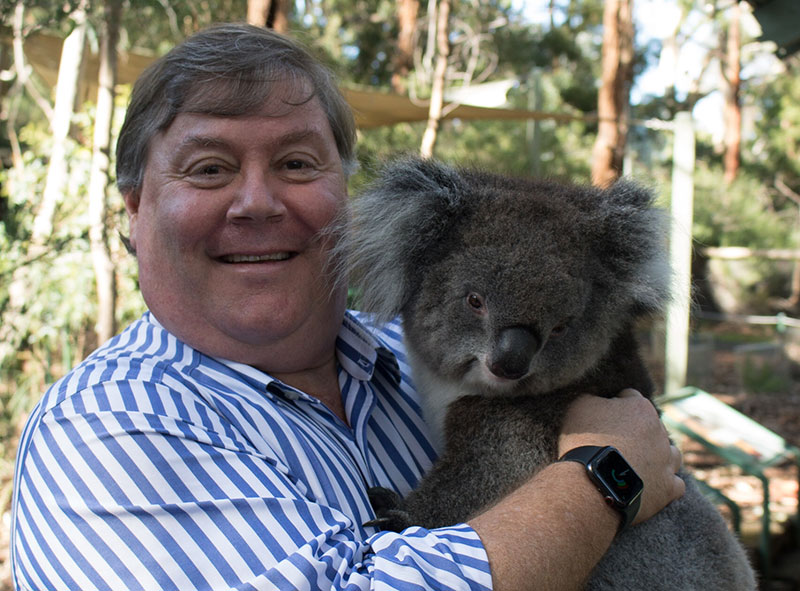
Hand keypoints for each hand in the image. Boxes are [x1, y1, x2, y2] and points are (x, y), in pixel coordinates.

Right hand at [559, 389, 684, 523]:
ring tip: (638, 464)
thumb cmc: (584, 442)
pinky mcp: (668, 488)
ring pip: (671, 454)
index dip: (615, 405)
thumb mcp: (580, 406)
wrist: (591, 483)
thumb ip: (593, 396)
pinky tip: (651, 484)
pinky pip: (675, 483)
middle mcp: (660, 432)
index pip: (630, 398)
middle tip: (615, 443)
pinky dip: (665, 482)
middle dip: (637, 432)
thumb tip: (598, 397)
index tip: (602, 417)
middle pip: (652, 426)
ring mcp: (667, 461)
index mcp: (640, 408)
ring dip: (658, 456)